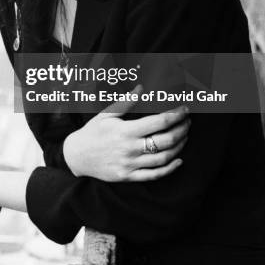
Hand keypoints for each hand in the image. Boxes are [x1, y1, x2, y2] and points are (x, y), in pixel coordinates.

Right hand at [63, 93, 189, 181]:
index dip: (175, 115)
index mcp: (125, 130)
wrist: (76, 156)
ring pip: (163, 158)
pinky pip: (154, 175)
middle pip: (165, 140)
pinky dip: (170, 169)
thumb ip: (126, 102)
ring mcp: (130, 164)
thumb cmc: (92, 132)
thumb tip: (141, 87)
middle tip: (188, 122)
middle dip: (182, 129)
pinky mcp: (129, 177)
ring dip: (179, 146)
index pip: (158, 122)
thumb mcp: (106, 114)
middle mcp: (130, 148)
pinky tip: (179, 160)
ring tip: (185, 136)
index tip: (184, 109)